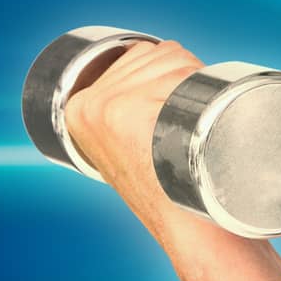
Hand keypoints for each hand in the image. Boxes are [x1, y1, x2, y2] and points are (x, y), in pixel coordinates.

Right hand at [62, 38, 226, 251]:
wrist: (192, 224)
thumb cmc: (173, 185)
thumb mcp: (130, 146)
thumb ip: (125, 111)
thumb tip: (147, 71)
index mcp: (77, 111)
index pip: (134, 57)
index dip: (167, 75)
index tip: (174, 112)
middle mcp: (88, 104)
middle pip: (154, 55)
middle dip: (183, 76)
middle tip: (192, 122)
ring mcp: (110, 105)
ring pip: (172, 58)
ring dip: (196, 80)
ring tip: (196, 123)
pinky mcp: (132, 111)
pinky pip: (180, 66)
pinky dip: (202, 83)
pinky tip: (199, 119)